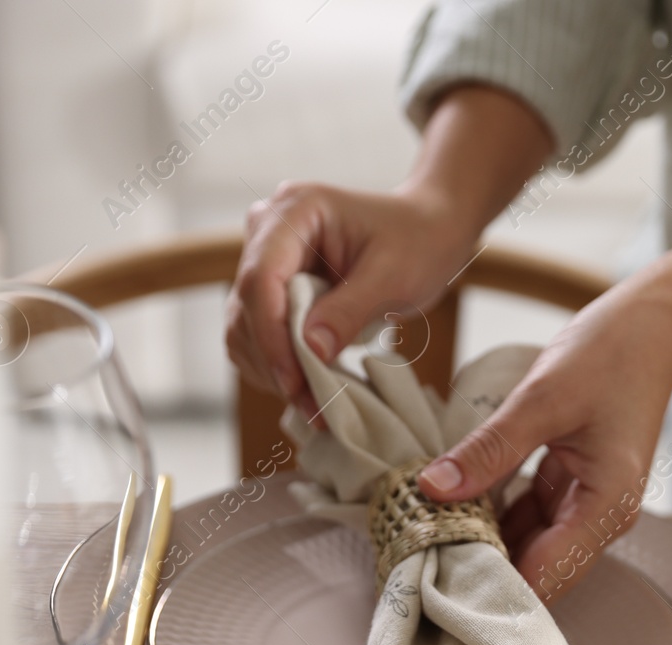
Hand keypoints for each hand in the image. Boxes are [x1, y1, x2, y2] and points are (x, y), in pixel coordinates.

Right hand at [224, 181, 473, 421]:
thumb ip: (349, 311)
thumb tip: (310, 351)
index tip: (295, 382)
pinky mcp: (271, 288)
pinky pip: (256, 335)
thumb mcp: (392, 278)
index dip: (272, 336)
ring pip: (243, 327)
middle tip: (313, 407)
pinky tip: (309, 388)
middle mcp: (267, 230)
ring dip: (273, 371)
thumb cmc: (418, 243)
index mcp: (295, 210)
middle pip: (246, 307)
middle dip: (276, 362)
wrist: (427, 231)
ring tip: (316, 404)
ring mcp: (265, 258)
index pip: (261, 278)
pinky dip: (277, 367)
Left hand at [417, 280, 671, 602]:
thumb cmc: (613, 353)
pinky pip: (527, 518)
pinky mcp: (570, 486)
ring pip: (528, 547)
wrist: (651, 321)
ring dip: (484, 546)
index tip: (438, 592)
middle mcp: (601, 517)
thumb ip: (490, 448)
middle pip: (538, 573)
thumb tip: (433, 488)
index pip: (546, 578)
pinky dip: (494, 518)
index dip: (494, 592)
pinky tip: (454, 512)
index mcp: (607, 507)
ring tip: (427, 545)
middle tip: (420, 569)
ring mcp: (586, 503)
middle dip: (483, 574)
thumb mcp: (544, 398)